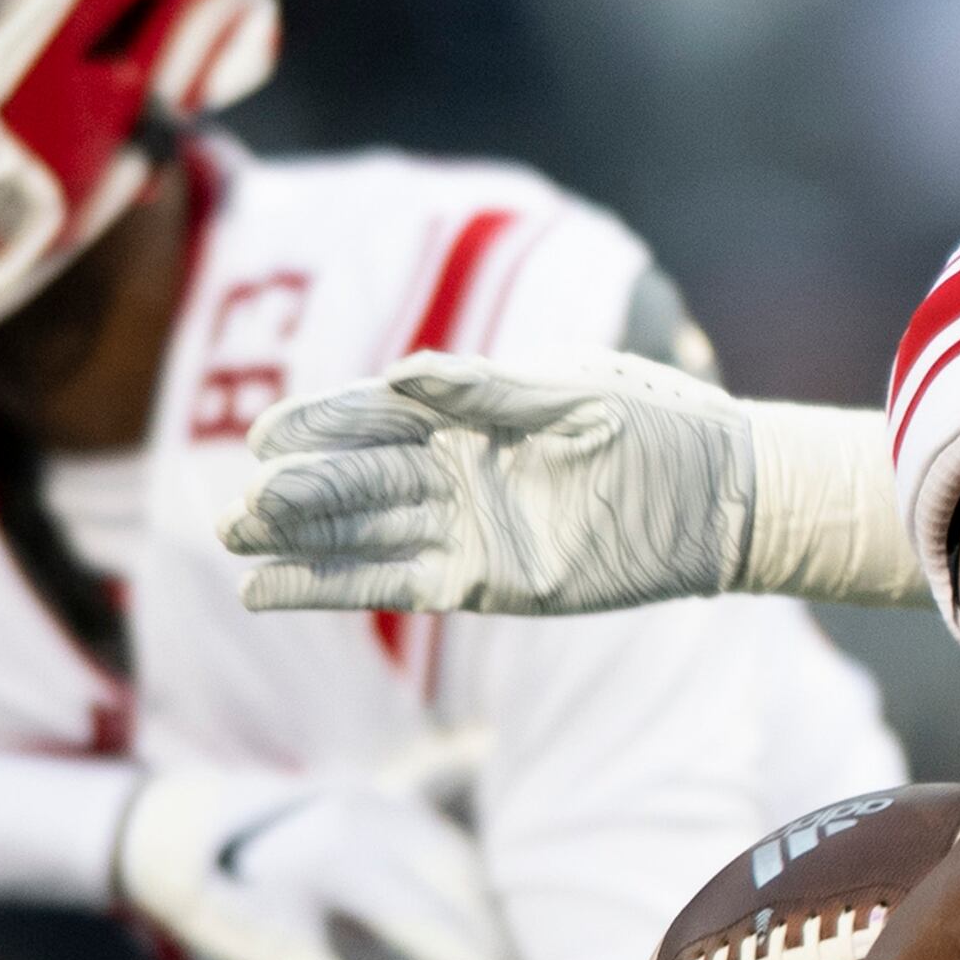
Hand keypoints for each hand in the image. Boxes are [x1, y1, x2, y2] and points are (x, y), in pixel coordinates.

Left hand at [115, 759, 528, 959]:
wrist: (171, 829)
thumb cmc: (217, 899)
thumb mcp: (264, 955)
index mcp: (343, 862)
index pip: (429, 925)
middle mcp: (371, 819)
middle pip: (459, 883)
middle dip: (495, 935)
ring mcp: (376, 794)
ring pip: (454, 846)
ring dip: (487, 891)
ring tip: (511, 937)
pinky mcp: (372, 784)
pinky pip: (433, 773)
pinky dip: (464, 768)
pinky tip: (491, 746)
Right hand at [217, 351, 754, 614]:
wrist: (725, 495)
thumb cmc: (659, 424)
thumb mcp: (576, 393)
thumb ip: (491, 389)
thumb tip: (405, 370)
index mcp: (473, 406)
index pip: (377, 413)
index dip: (322, 423)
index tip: (266, 435)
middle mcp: (457, 465)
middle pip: (358, 477)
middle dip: (297, 491)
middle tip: (237, 507)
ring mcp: (467, 523)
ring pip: (363, 532)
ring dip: (298, 540)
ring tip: (233, 542)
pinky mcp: (484, 579)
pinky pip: (394, 583)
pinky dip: (331, 587)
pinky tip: (268, 589)